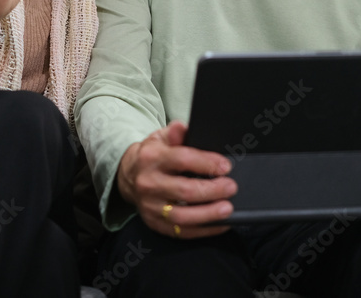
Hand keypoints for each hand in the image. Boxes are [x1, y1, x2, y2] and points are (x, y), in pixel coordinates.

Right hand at [117, 121, 236, 238]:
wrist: (128, 176)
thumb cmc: (152, 155)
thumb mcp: (160, 138)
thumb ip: (174, 133)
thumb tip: (182, 128)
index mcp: (151, 158)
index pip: (182, 160)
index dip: (206, 163)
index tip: (225, 166)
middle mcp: (148, 183)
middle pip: (184, 191)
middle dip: (212, 190)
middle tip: (231, 187)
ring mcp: (150, 206)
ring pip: (182, 216)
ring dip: (208, 214)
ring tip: (227, 208)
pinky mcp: (154, 223)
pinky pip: (181, 232)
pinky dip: (203, 230)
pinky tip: (220, 224)